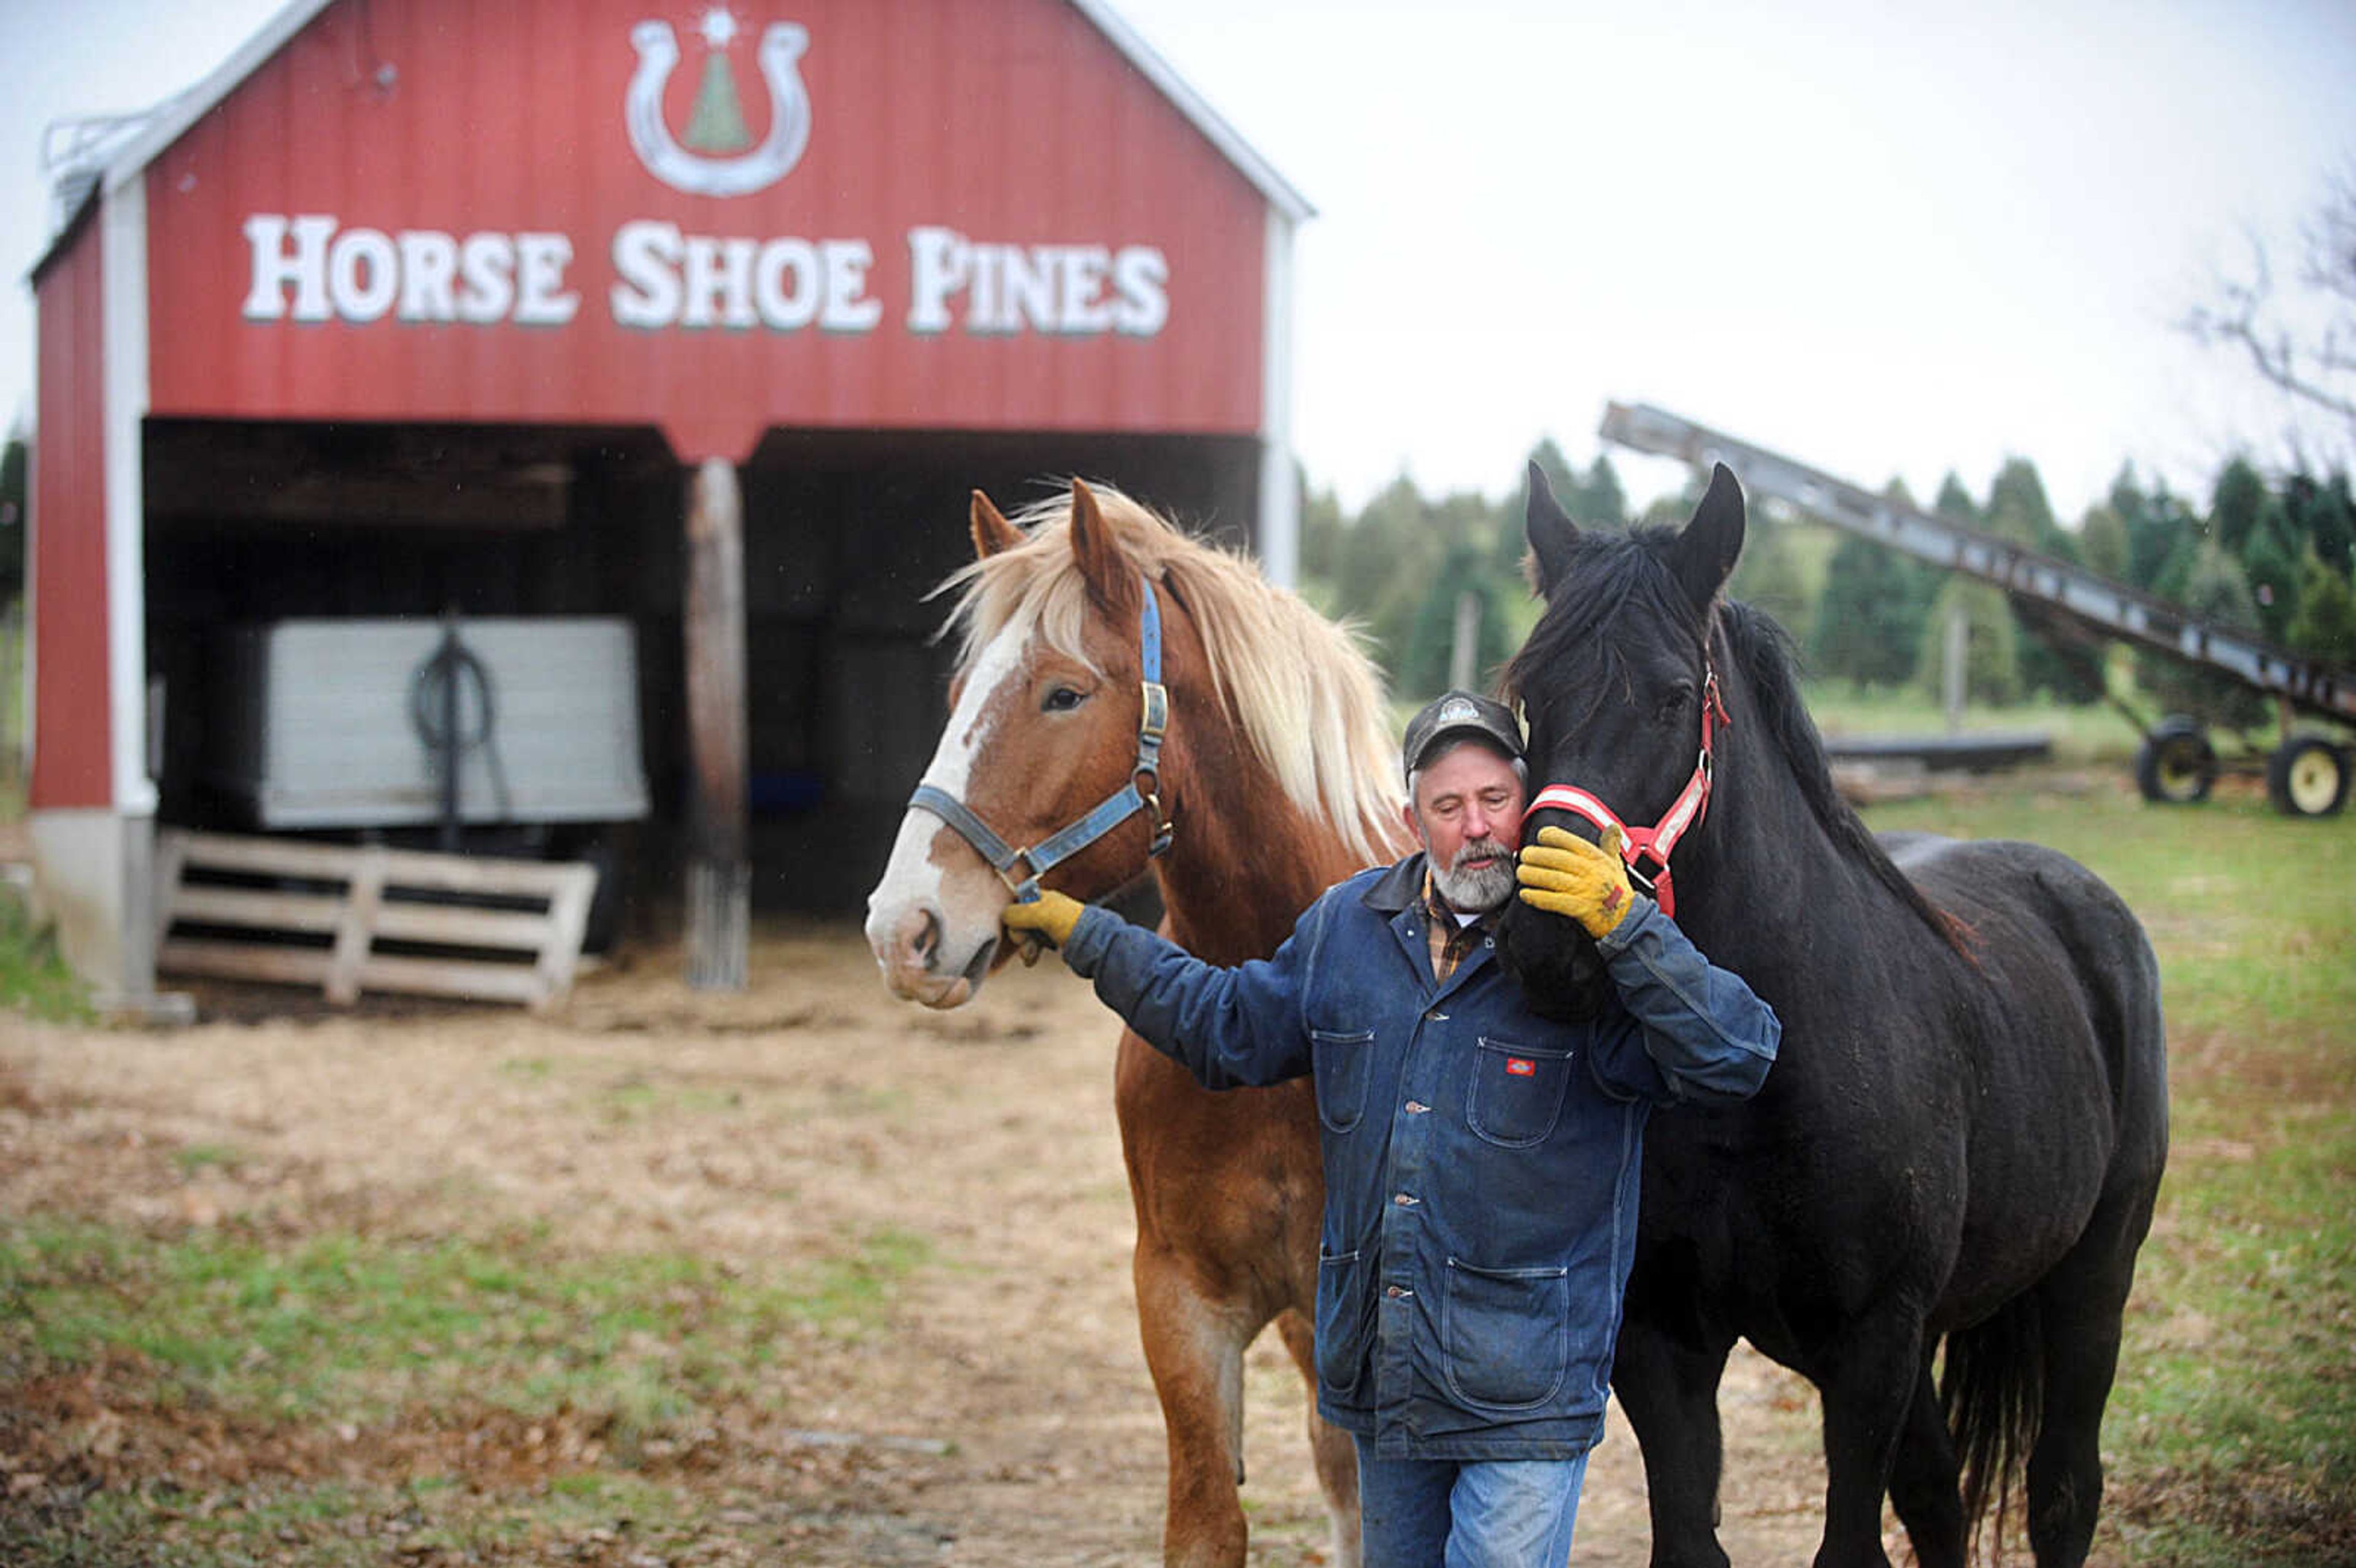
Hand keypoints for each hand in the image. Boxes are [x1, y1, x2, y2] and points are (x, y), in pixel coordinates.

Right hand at [1001, 890, 1085, 952]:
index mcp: (1042, 898)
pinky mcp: (1053, 940)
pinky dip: (1032, 952)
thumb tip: (1004, 916)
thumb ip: (1019, 913)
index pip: (1017, 904)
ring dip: (1025, 947)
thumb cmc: (1071, 923)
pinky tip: (1033, 959)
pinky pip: (1035, 945)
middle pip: (1020, 922)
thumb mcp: (1041, 913)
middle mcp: (1045, 909)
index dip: (1014, 918)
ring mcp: (1049, 925)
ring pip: (1027, 935)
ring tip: (1030, 956)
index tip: (1019, 929)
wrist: (1095, 943)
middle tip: (1027, 945)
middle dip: (1020, 937)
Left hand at [1517, 824, 1636, 938]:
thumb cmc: (1616, 888)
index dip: (1553, 836)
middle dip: (1537, 856)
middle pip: (1558, 859)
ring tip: (1521, 873)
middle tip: (1524, 856)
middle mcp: (1591, 872)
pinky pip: (1555, 901)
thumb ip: (1610, 845)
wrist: (1628, 919)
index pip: (1572, 842)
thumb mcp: (1616, 864)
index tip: (1541, 836)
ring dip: (1532, 875)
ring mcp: (1586, 891)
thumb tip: (1613, 826)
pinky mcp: (1581, 910)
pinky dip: (1538, 897)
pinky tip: (1525, 895)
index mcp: (1597, 859)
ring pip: (1553, 879)